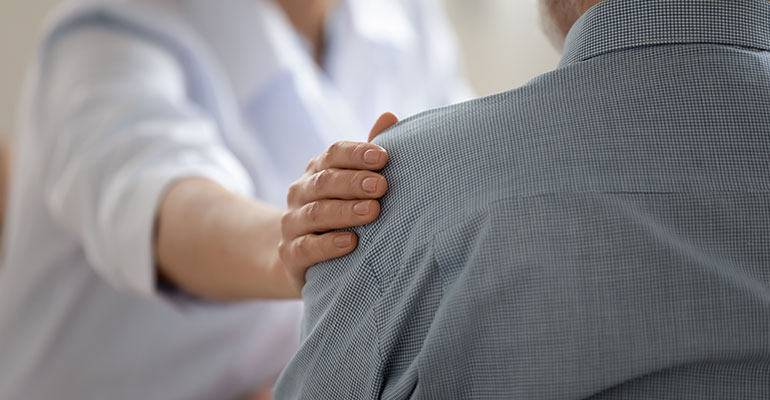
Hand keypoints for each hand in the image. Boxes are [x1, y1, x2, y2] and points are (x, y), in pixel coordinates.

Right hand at [278, 113, 398, 293]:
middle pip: (325, 182)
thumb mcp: (354, 182)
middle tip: (381, 186)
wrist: (305, 256)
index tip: (383, 157)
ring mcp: (293, 223)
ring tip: (372, 211)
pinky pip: (306, 247)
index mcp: (318, 170)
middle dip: (354, 182)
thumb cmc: (341, 211)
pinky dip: (327, 245)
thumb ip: (369, 154)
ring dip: (345, 211)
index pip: (334, 153)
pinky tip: (350, 243)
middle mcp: (301, 192)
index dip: (357, 153)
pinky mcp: (291, 254)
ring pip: (316, 213)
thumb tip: (389, 116)